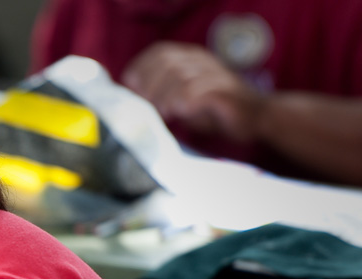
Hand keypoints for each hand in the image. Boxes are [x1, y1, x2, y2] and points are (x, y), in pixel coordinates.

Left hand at [122, 42, 263, 142]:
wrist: (256, 117)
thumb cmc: (212, 111)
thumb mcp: (181, 100)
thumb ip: (159, 95)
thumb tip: (130, 97)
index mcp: (191, 58)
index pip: (160, 52)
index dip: (141, 67)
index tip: (130, 87)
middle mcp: (203, 61)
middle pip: (167, 63)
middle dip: (150, 86)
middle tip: (145, 107)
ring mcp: (216, 74)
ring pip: (181, 76)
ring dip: (165, 96)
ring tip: (161, 113)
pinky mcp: (226, 91)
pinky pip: (200, 91)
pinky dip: (185, 101)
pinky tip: (180, 112)